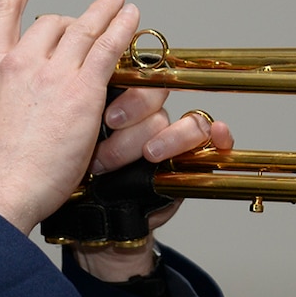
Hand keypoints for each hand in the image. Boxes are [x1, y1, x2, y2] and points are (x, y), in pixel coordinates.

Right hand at [0, 0, 139, 232]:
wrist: (1, 189)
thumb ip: (1, 100)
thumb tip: (13, 101)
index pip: (0, 13)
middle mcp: (18, 62)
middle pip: (50, 24)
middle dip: (73, 21)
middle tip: (92, 19)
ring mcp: (50, 73)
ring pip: (83, 30)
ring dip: (106, 13)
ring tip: (120, 3)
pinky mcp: (81, 90)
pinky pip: (107, 48)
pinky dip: (121, 28)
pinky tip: (131, 18)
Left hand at [72, 91, 237, 280]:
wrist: (96, 217)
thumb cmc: (83, 178)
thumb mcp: (76, 143)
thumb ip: (82, 114)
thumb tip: (81, 88)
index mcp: (119, 104)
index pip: (135, 80)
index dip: (129, 95)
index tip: (110, 117)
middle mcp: (149, 117)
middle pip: (158, 98)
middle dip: (136, 118)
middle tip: (114, 136)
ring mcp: (173, 137)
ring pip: (183, 121)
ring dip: (164, 140)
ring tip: (146, 156)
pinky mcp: (193, 159)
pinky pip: (213, 139)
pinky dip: (220, 135)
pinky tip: (219, 136)